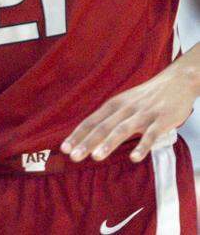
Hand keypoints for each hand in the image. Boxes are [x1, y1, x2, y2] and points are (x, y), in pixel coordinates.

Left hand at [61, 61, 197, 162]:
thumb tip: (89, 134)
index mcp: (113, 105)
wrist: (176, 81)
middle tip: (73, 157)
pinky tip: (134, 158)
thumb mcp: (124, 103)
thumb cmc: (146, 97)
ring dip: (108, 144)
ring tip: (96, 157)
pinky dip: (142, 146)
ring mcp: (143, 114)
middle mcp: (125, 109)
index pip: (91, 122)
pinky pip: (151, 134)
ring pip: (122, 129)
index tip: (63, 149)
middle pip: (102, 127)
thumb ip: (109, 118)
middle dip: (86, 142)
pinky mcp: (162, 120)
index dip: (77, 135)